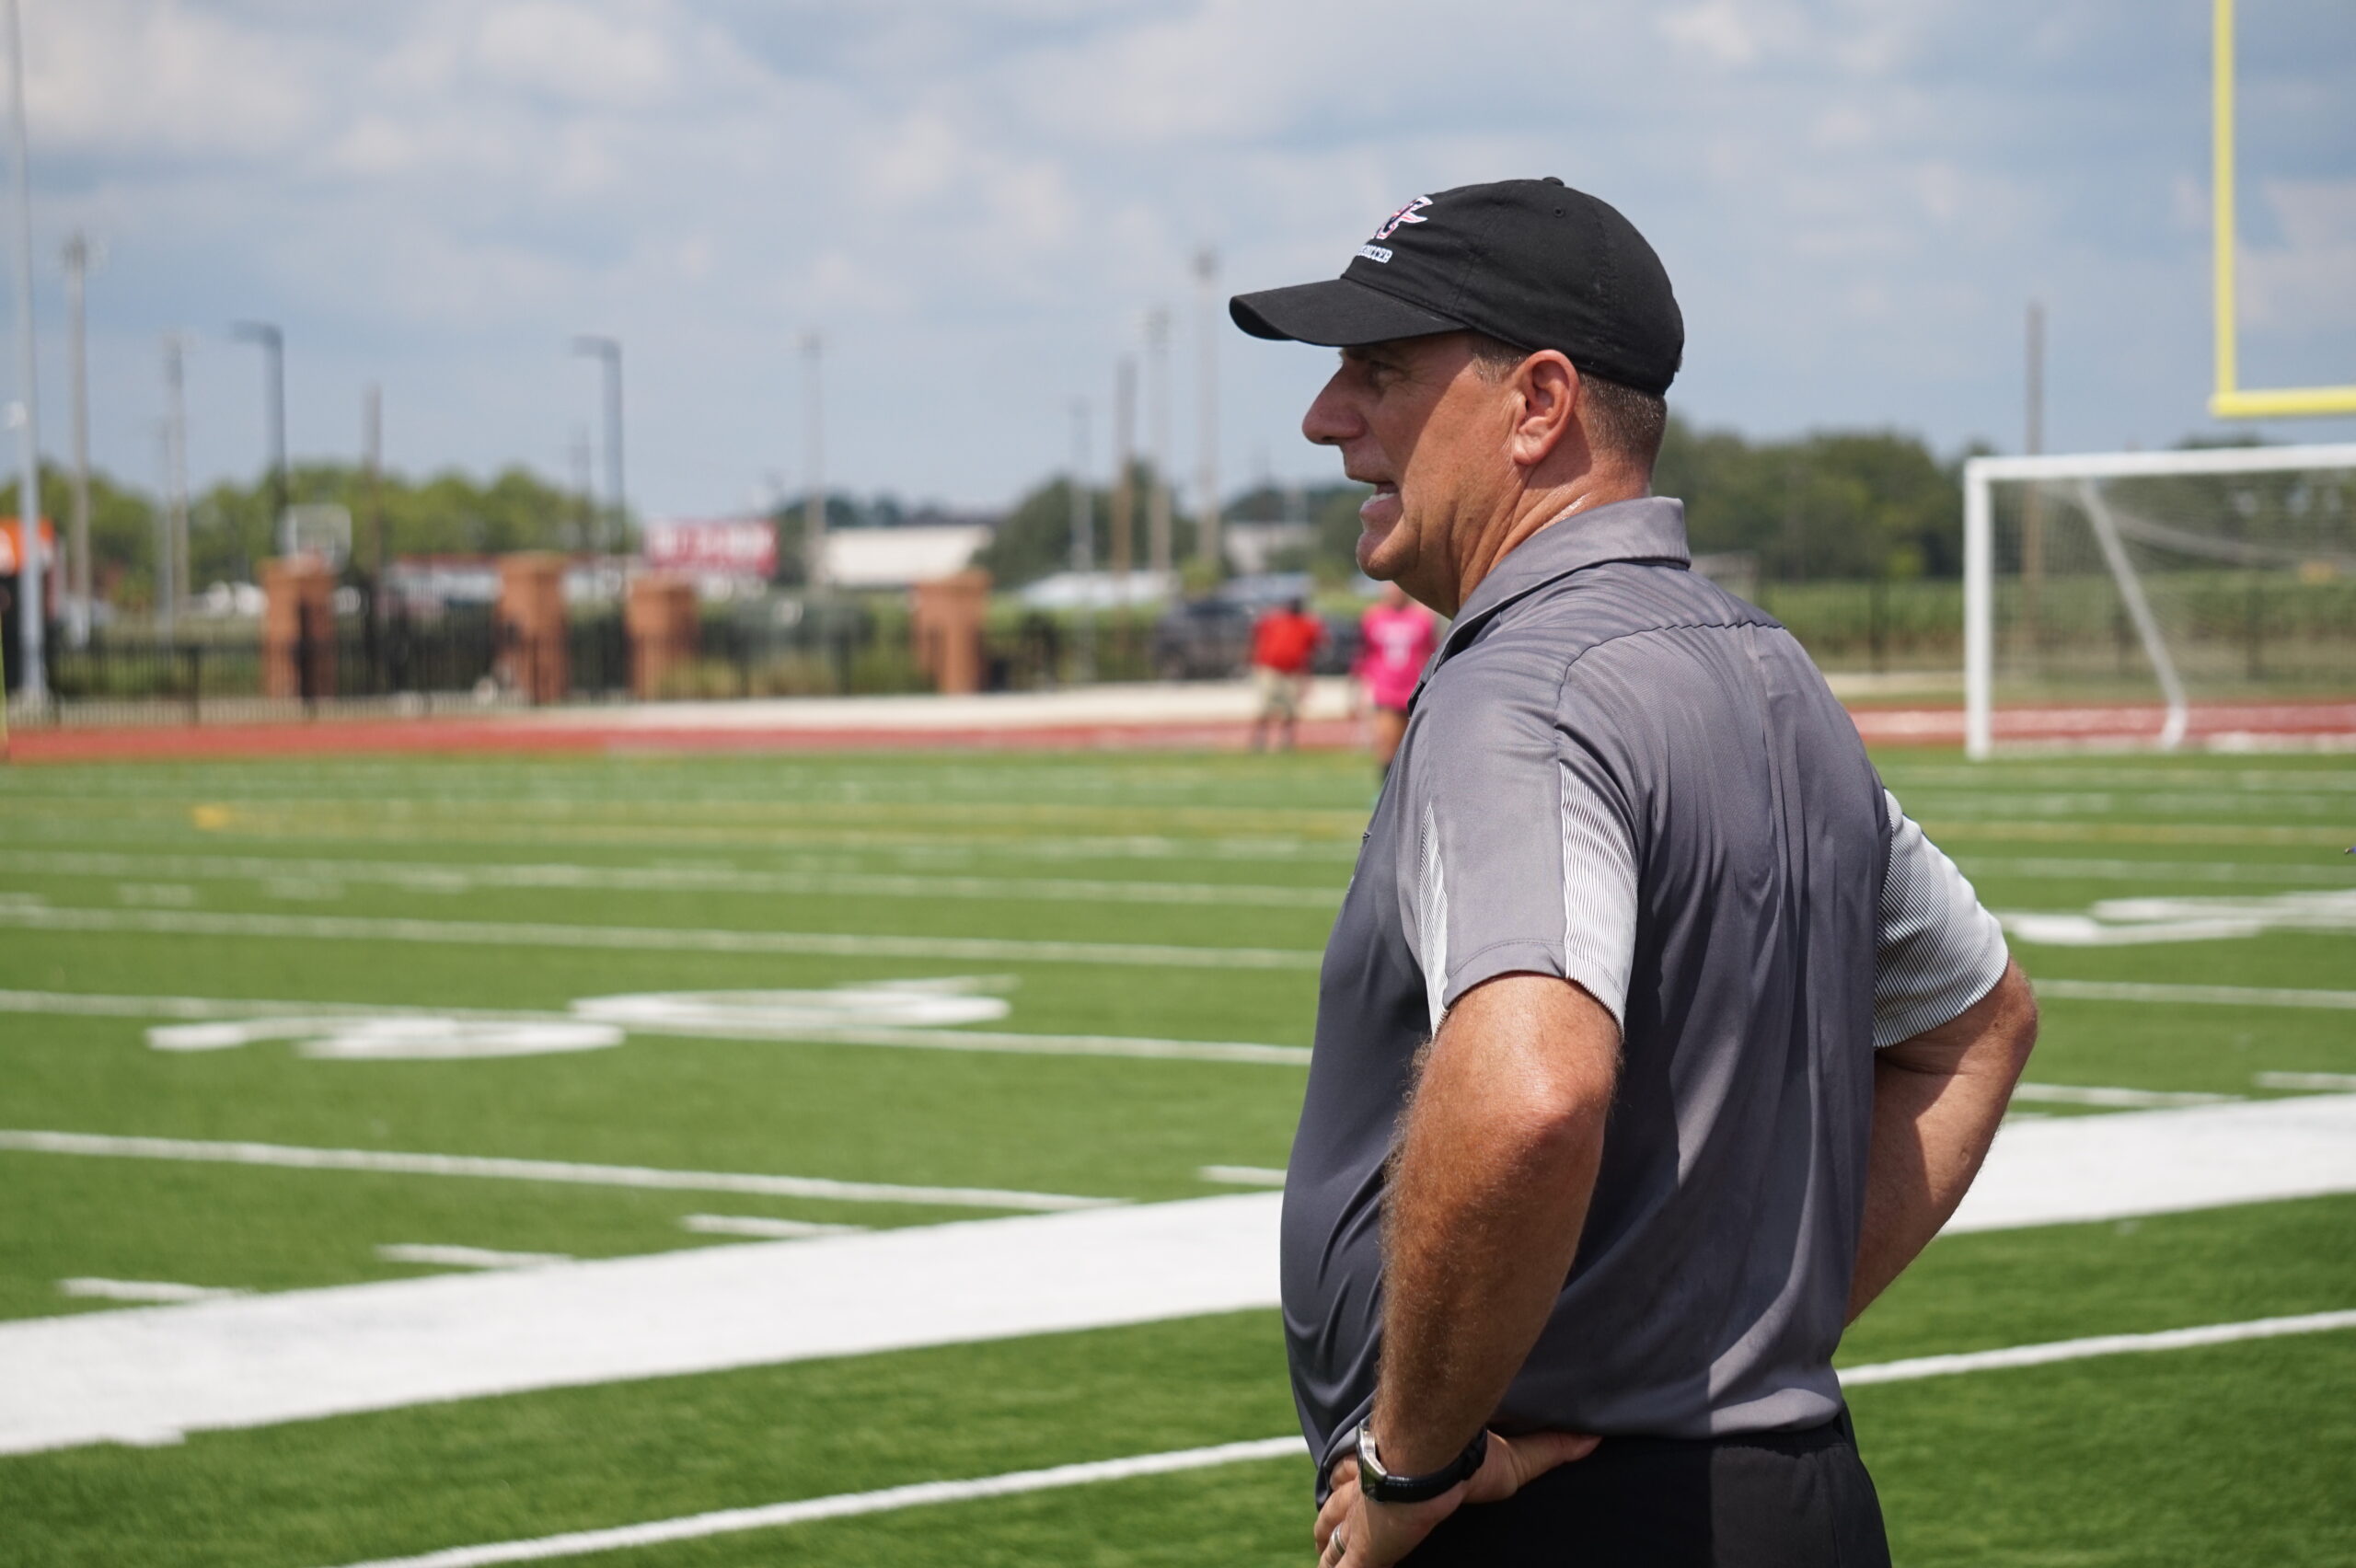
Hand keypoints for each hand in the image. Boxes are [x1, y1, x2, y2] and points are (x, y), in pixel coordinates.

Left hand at [1310, 1430, 1597, 1565]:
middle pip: (1334, 1510)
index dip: (1354, 1486)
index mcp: (1390, 1470)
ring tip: (1331, 1557)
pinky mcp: (1361, 1553)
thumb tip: (1591, 1437)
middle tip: (1334, 1535)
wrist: (1428, 1454)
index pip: (1363, 1477)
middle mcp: (1364, 1493)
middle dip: (1334, 1523)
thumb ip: (1545, 1451)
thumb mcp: (1509, 1462)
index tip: (1356, 1491)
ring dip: (1329, 1549)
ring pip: (1327, 1538)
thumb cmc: (1463, 1455)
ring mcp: (1356, 1524)